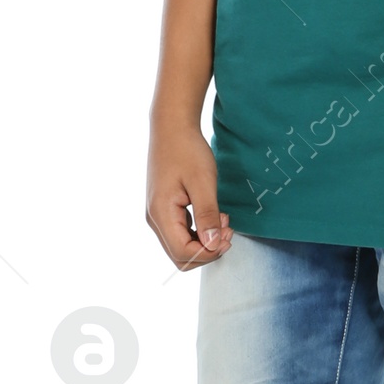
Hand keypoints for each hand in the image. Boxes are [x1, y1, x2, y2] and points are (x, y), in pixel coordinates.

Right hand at [147, 119, 231, 269]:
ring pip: (181, 247)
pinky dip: (199, 232)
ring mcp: (157, 215)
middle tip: (228, 230)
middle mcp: (154, 219)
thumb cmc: (187, 150)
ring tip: (223, 220)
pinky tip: (214, 215)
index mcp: (161, 214)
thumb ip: (207, 216)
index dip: (209, 252)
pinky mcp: (164, 210)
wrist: (172, 128)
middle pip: (180, 255)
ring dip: (205, 241)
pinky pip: (181, 233)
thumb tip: (213, 246)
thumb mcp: (203, 182)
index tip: (228, 235)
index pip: (183, 253)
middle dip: (208, 250)